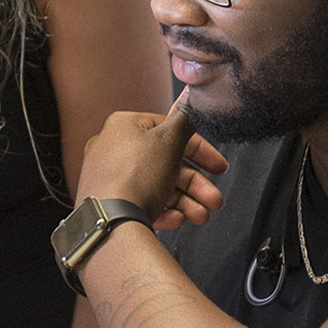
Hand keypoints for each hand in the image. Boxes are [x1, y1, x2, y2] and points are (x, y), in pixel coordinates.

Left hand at [77, 94, 226, 227]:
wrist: (110, 220)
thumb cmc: (135, 175)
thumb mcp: (170, 139)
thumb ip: (183, 122)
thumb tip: (187, 107)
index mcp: (124, 126)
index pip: (170, 132)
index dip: (200, 150)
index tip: (218, 167)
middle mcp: (112, 150)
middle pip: (166, 164)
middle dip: (196, 184)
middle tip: (214, 199)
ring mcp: (109, 178)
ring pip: (157, 187)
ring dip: (186, 201)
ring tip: (201, 216)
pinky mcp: (109, 203)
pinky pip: (142, 204)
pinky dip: (164, 211)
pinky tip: (177, 219)